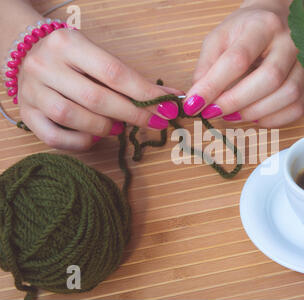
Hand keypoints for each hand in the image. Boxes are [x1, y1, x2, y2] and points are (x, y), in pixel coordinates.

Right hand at [18, 28, 182, 150]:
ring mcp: (33, 92)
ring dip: (105, 127)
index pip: (114, 73)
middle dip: (133, 114)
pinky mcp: (27, 114)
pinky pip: (55, 138)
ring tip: (120, 127)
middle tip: (155, 123)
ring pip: (73, 118)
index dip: (144, 94)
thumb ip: (129, 78)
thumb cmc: (75, 59)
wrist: (28, 55)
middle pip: (96, 98)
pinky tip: (96, 137)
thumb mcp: (98, 56)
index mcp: (69, 44)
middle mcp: (46, 66)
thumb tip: (168, 99)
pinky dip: (81, 142)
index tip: (167, 108)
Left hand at [183, 1, 303, 126]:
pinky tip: (254, 116)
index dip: (214, 85)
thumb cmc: (242, 31)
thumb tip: (197, 100)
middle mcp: (289, 42)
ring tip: (232, 114)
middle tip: (213, 112)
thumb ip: (205, 68)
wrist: (272, 21)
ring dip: (254, 112)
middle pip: (269, 79)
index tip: (194, 104)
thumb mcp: (217, 40)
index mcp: (262, 26)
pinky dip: (273, 119)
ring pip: (287, 95)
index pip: (238, 59)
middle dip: (236, 102)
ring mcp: (303, 63)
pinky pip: (296, 107)